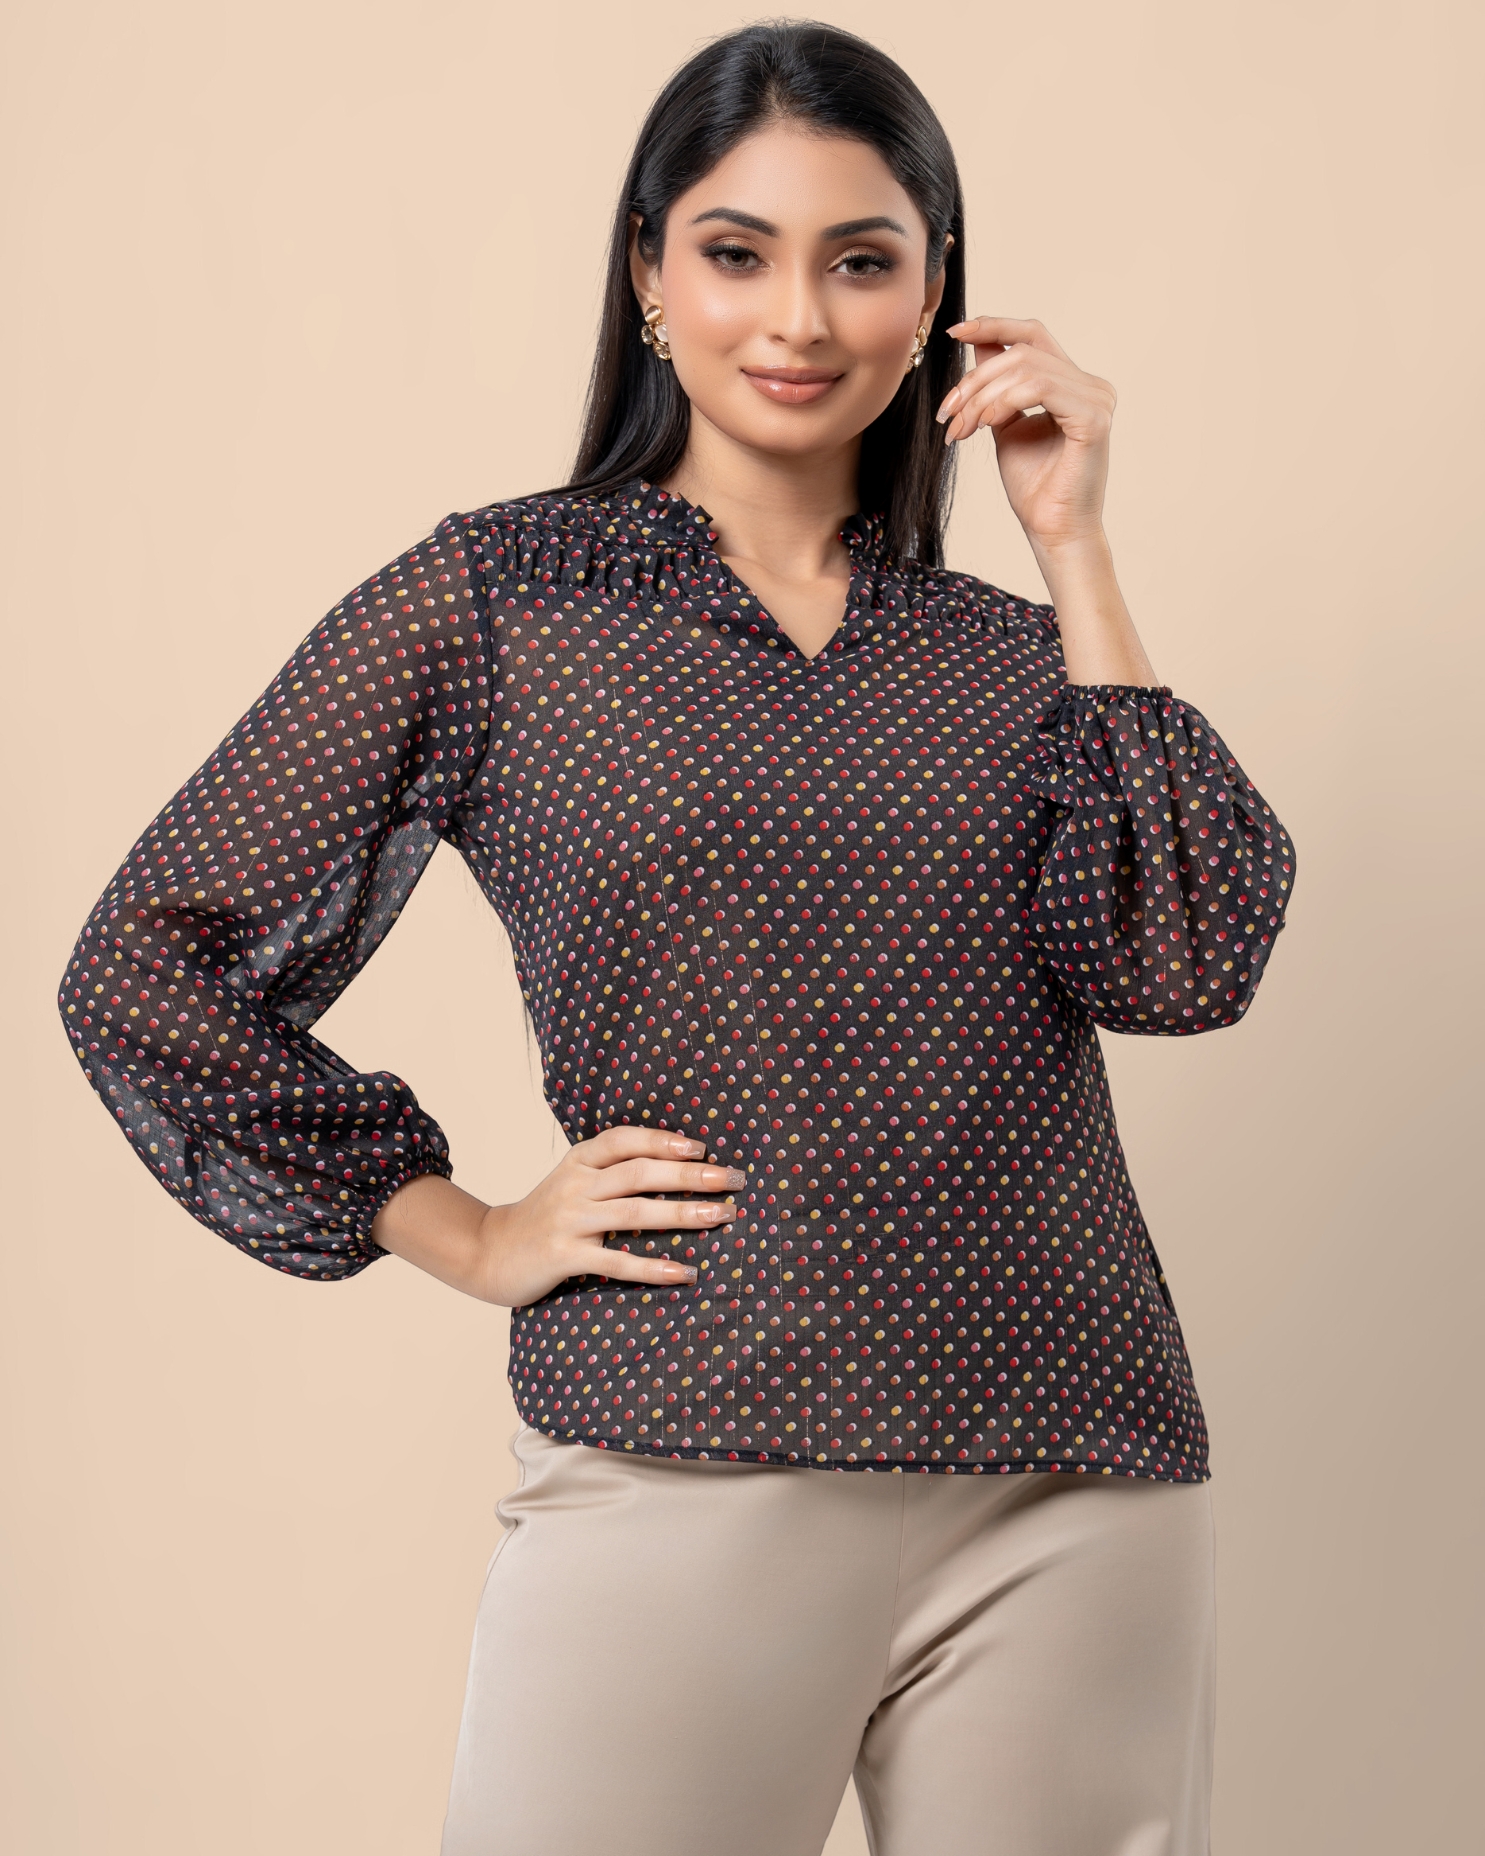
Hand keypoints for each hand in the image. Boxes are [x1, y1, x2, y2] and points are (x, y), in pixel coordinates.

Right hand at [381, 1124, 732, 1308]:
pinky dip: (654, 1267)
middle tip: (732, 1179)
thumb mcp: (572, 1182)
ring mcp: (569, 1221)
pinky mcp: (564, 1257)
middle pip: (640, 1173)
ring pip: (635, 1213)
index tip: (702, 1146)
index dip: (663, 1140)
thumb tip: (676, 1165)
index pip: (625, 1140)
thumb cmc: (545, 1217)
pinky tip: (685, 1271)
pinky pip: (617, 1261)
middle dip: (691, 1174)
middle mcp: (575, 1185)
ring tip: (721, 1216)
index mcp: (579, 1162)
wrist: (489, 1252)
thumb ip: (611, 1172)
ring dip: (683, 1214)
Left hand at [936, 316, 1114, 554]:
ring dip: (982, 396)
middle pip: (1022, 351)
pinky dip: (1003, 402)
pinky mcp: (1093, 418)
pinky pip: (1038, 388)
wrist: (1051, 531)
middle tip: (948, 413)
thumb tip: (978, 344)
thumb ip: (997, 386)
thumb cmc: (1033, 487)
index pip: (1033, 336)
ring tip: (962, 428)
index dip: (994, 325)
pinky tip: (984, 425)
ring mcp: (1096, 399)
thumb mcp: (1004, 424)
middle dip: (975, 379)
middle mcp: (1091, 385)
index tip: (955, 332)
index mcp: (1074, 384)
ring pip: (1026, 368)